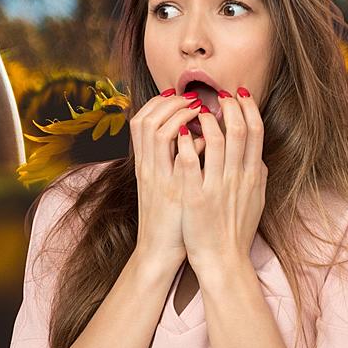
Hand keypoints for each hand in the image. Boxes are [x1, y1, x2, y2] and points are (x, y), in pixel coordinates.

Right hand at [129, 90, 205, 266]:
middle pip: (146, 119)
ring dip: (179, 115)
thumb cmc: (169, 218)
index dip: (159, 103)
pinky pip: (180, 157)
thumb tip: (195, 135)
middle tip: (192, 98)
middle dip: (170, 103)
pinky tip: (206, 141)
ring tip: (200, 111)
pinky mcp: (173, 191)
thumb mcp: (164, 184)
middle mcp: (146, 167)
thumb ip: (174, 159)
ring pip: (157, 130)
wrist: (160, 251)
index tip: (178, 96)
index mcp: (145, 164)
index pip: (141, 120)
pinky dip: (192, 143)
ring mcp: (157, 178)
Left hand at [177, 87, 266, 278]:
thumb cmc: (236, 228)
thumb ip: (256, 175)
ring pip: (215, 142)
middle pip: (238, 130)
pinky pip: (190, 163)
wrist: (223, 260)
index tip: (239, 94)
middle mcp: (238, 178)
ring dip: (205, 119)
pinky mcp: (196, 197)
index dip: (248, 109)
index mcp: (252, 176)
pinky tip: (178, 131)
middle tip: (218, 93)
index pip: (256, 132)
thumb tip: (257, 154)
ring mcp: (217, 187)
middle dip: (229, 106)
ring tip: (196, 109)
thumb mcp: (255, 200)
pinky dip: (186, 143)